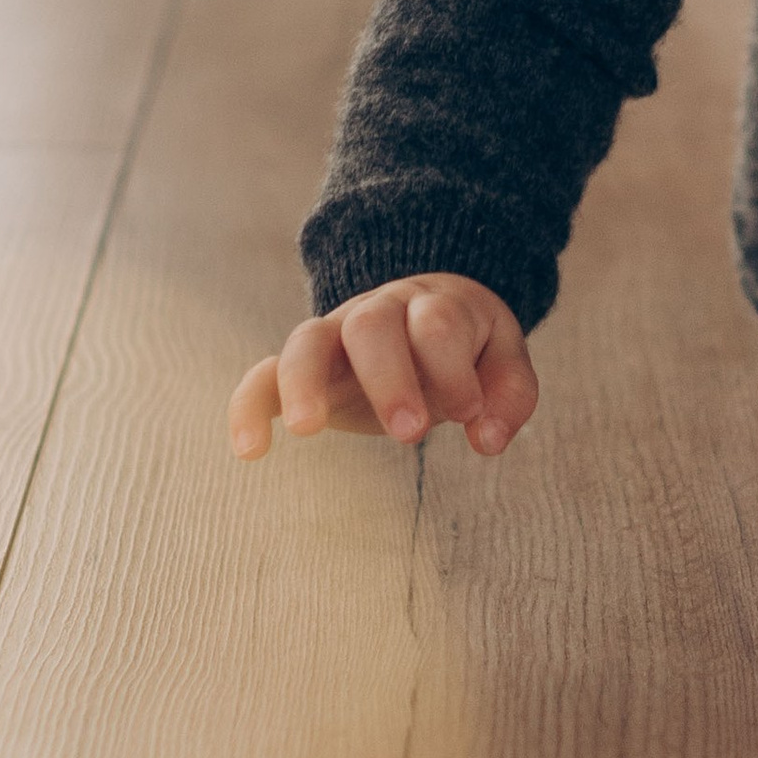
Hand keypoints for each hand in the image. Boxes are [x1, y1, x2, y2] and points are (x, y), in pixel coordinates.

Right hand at [227, 274, 537, 463]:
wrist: (422, 313)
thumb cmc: (466, 347)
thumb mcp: (503, 359)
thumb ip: (509, 395)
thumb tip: (488, 439)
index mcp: (432, 306)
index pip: (437, 323)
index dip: (453, 366)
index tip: (470, 412)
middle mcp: (378, 314)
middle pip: (371, 324)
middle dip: (389, 377)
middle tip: (411, 431)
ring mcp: (334, 338)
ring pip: (307, 339)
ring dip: (305, 380)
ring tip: (308, 429)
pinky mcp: (301, 370)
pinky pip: (262, 376)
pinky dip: (248, 406)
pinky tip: (250, 450)